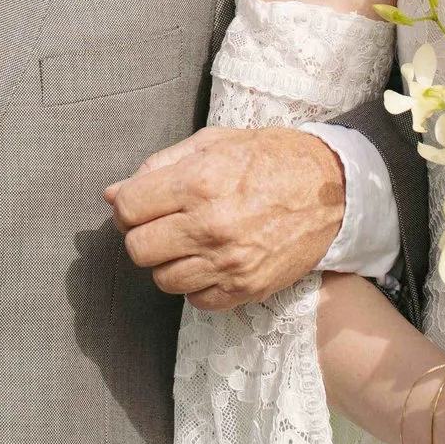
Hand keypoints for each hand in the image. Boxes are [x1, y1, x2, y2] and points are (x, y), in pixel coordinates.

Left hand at [106, 126, 344, 310]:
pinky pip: (196, 300)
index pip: (127, 209)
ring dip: (169, 262)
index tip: (142, 203)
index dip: (128, 206)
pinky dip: (197, 284)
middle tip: (165, 223)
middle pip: (138, 249)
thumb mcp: (213, 144)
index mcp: (199, 182)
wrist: (331, 190)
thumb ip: (158, 167)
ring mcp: (229, 262)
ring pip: (162, 279)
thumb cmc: (270, 159)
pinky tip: (212, 260)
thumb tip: (113, 194)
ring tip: (192, 241)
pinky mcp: (245, 288)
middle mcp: (210, 225)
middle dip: (144, 235)